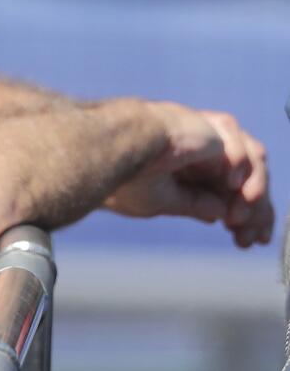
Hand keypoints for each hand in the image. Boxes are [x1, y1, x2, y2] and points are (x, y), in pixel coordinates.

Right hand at [106, 103, 273, 247]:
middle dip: (254, 211)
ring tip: (240, 220)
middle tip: (252, 240)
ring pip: (250, 166)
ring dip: (252, 196)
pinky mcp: (215, 129)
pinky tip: (233, 188)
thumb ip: (192, 203)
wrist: (116, 149)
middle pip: (242, 180)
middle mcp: (199, 148)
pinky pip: (245, 153)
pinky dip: (245, 173)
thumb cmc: (125, 174)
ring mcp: (208, 137)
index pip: (224, 190)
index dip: (239, 214)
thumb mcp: (160, 200)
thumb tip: (218, 214)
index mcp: (183, 164)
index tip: (243, 241)